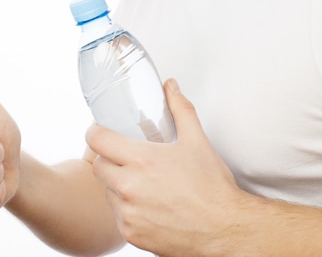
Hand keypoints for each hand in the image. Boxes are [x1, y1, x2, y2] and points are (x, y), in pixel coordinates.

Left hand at [86, 78, 247, 255]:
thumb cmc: (212, 188)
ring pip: (107, 192)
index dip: (97, 131)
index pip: (97, 139)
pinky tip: (147, 203)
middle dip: (108, 158)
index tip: (102, 130)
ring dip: (117, 184)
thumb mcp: (196, 141)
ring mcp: (128, 213)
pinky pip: (118, 216)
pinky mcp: (132, 235)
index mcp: (142, 160)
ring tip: (141, 181)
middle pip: (98, 166)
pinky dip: (127, 208)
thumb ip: (180, 108)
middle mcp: (129, 188)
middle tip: (126, 156)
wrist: (224, 230)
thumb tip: (170, 86)